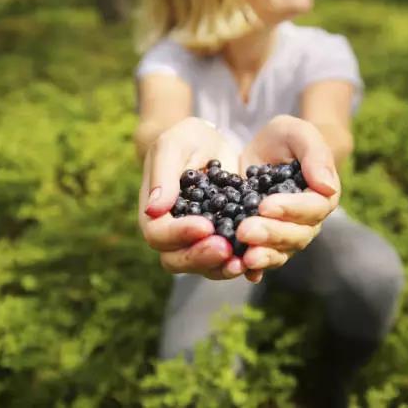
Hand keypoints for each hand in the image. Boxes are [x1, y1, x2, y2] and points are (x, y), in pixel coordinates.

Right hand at [138, 118, 246, 279]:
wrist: (212, 142)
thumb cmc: (186, 139)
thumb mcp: (173, 146)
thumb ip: (163, 175)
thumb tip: (154, 209)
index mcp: (154, 211)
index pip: (157, 233)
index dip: (179, 234)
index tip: (205, 225)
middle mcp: (171, 232)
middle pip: (175, 259)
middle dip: (200, 257)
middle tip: (225, 248)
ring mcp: (195, 241)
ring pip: (201, 267)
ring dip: (220, 267)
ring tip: (242, 261)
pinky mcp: (220, 241)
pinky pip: (225, 262)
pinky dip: (239, 264)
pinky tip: (254, 261)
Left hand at [237, 115, 340, 282]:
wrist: (263, 152)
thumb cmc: (285, 139)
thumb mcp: (297, 133)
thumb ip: (315, 153)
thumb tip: (327, 186)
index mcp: (322, 195)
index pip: (313, 207)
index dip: (291, 209)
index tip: (265, 205)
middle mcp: (308, 220)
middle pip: (296, 235)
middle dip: (271, 234)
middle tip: (245, 230)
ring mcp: (288, 234)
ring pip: (281, 251)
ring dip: (263, 255)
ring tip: (243, 256)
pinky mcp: (266, 242)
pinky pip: (264, 259)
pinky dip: (254, 268)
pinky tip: (242, 271)